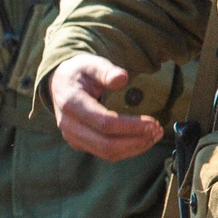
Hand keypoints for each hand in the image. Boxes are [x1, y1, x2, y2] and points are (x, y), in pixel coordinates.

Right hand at [49, 53, 165, 160]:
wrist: (60, 83)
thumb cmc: (79, 72)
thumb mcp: (92, 64)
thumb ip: (107, 71)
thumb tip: (122, 78)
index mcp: (71, 103)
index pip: (104, 122)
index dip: (131, 126)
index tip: (153, 122)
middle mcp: (69, 124)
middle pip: (106, 144)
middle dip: (136, 141)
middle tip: (157, 131)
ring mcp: (73, 137)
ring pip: (107, 153)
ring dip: (134, 148)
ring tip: (154, 136)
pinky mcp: (80, 143)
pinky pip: (105, 153)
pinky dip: (127, 150)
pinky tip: (142, 140)